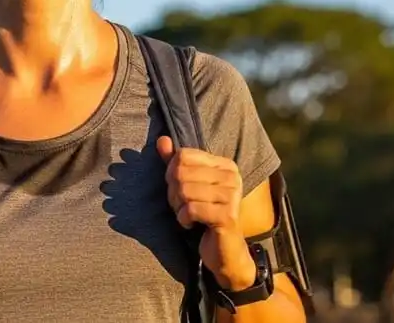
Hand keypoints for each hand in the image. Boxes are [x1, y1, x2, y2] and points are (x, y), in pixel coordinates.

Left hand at [156, 137, 254, 289]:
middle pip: (181, 172)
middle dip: (173, 192)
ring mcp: (232, 196)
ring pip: (184, 190)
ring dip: (178, 207)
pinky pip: (191, 209)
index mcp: (225, 165)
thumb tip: (161, 140)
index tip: (179, 189)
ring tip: (187, 215)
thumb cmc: (204, 215)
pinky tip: (191, 224)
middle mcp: (232, 177)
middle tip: (181, 206)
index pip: (183, 155)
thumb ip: (175, 163)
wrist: (224, 252)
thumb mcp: (188, 186)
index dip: (172, 173)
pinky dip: (183, 219)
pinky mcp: (227, 216)